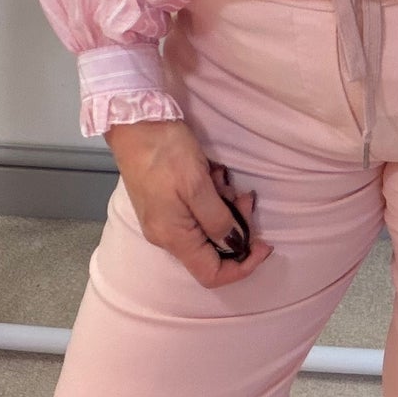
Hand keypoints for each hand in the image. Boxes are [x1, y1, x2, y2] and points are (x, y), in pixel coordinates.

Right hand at [104, 118, 273, 286]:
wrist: (133, 122)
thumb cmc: (165, 152)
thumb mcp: (198, 184)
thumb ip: (218, 219)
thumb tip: (236, 246)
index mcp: (174, 237)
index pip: (211, 275)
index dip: (243, 266)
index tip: (264, 243)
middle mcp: (167, 235)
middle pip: (213, 249)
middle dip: (236, 226)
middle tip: (245, 196)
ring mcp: (164, 218)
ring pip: (207, 227)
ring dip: (224, 205)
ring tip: (222, 177)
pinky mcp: (164, 201)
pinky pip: (196, 210)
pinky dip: (211, 196)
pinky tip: (210, 173)